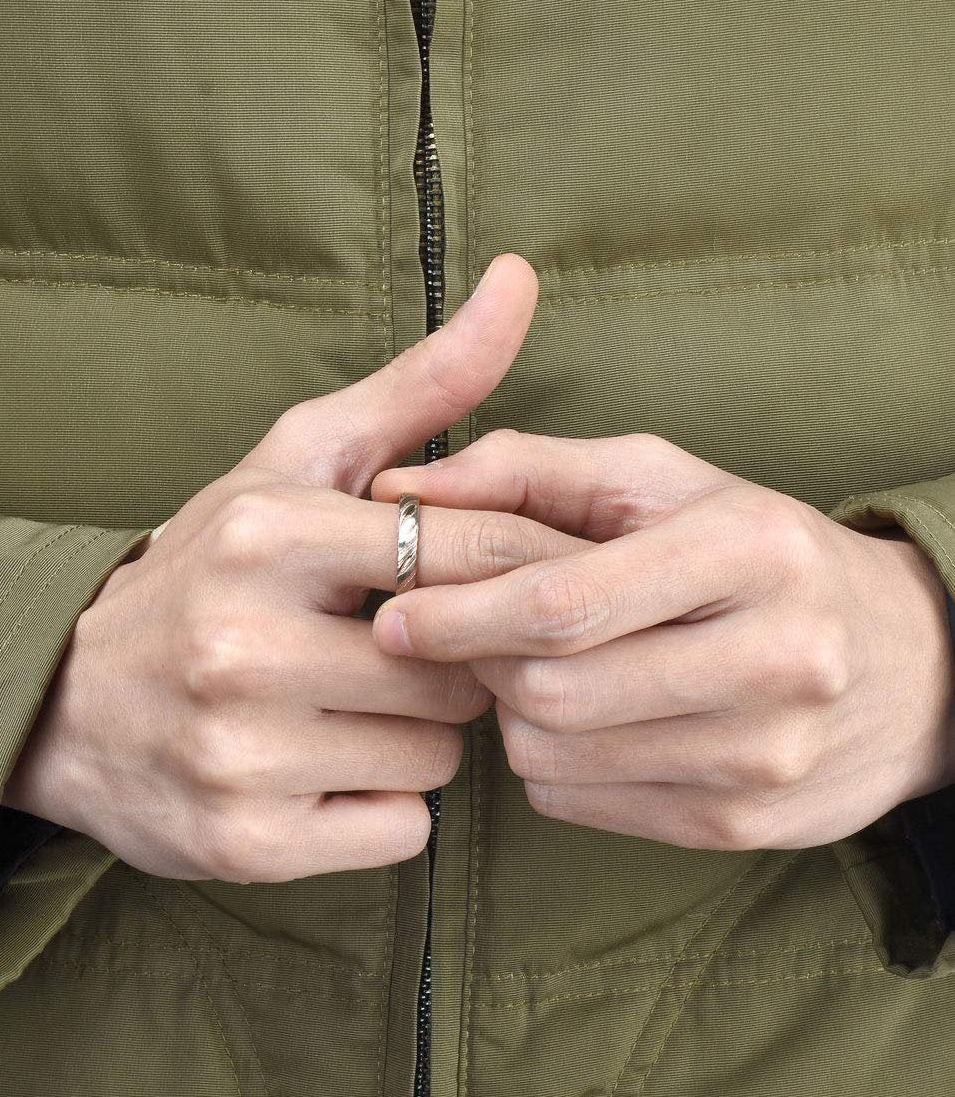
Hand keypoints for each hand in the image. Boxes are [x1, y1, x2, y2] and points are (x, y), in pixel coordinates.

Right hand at [3, 254, 587, 882]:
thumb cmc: (209, 567)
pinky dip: (385, 804)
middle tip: (402, 648)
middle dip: (454, 662)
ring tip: (358, 705)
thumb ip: (421, 385)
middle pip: (462, 670)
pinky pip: (400, 831)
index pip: (466, 552)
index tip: (517, 584)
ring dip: (422, 734)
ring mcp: (237, 752)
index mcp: (268, 534)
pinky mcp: (241, 843)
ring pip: (438, 756)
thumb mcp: (295, 462)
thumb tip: (520, 278)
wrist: (67, 699)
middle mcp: (242, 643)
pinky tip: (331, 769)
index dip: (516, 574)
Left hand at [370, 430, 954, 849]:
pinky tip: (582, 716)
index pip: (564, 603)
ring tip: (533, 667)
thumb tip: (399, 492)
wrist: (906, 665)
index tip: (391, 617)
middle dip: (480, 663)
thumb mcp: (660, 482)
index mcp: (748, 552)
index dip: (457, 615)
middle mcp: (772, 659)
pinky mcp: (744, 824)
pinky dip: (549, 758)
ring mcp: (763, 756)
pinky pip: (581, 803)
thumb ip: (528, 469)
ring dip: (511, 711)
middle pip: (551, 690)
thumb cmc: (755, 550)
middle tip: (463, 636)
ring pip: (554, 755)